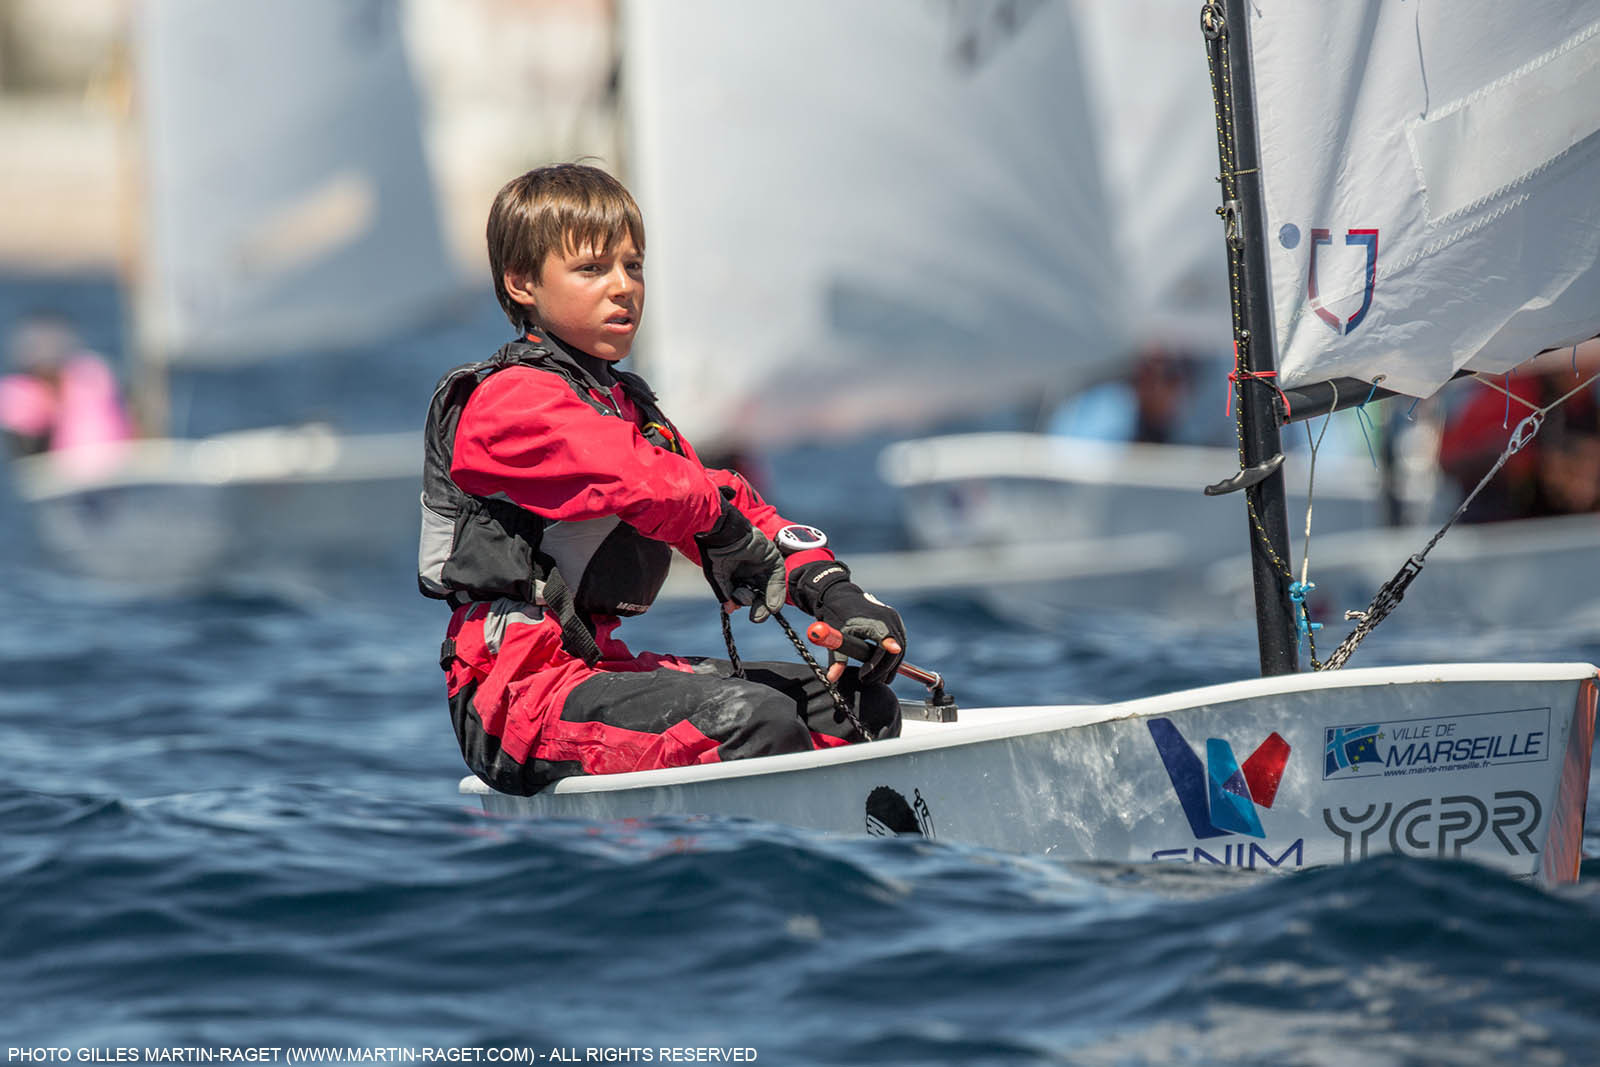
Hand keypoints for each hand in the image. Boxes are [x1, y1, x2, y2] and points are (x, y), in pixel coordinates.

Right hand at [694, 495, 784, 621]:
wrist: (722, 532)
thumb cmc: (715, 552)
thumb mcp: (717, 576)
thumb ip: (725, 593)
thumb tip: (731, 610)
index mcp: (736, 575)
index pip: (746, 594)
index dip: (747, 604)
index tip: (748, 615)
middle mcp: (750, 570)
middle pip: (759, 593)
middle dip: (759, 608)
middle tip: (757, 618)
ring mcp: (762, 564)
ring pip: (769, 587)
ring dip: (768, 602)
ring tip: (765, 611)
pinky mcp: (772, 557)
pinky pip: (778, 577)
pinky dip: (776, 592)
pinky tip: (773, 605)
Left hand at [790, 561, 905, 685]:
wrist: (840, 595)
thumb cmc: (837, 614)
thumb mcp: (837, 637)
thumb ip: (837, 659)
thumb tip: (832, 678)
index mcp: (876, 622)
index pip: (887, 650)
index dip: (878, 667)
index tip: (864, 677)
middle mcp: (890, 619)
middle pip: (896, 652)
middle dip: (883, 670)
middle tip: (869, 681)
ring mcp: (894, 618)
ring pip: (900, 648)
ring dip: (889, 665)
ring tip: (876, 678)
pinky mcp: (894, 619)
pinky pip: (898, 641)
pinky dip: (891, 655)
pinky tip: (881, 666)